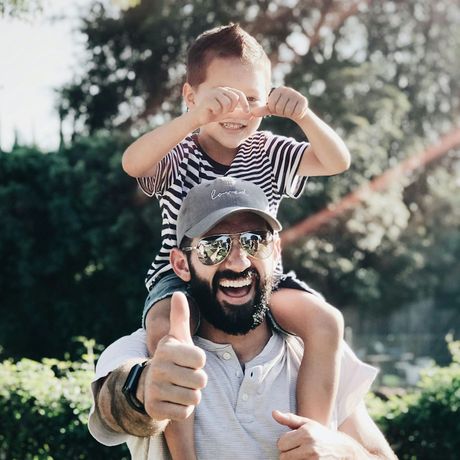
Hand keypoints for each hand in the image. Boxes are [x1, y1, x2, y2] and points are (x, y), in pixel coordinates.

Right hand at [143, 292, 207, 420]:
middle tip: (184, 376)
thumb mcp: (177, 337)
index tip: (188, 360)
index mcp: (166, 349)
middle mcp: (157, 368)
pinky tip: (173, 400)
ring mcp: (154, 389)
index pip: (201, 359)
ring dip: (191, 395)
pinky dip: (184, 409)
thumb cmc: (174, 358)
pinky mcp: (155, 409)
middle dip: (197, 380)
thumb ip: (181, 316)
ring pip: (194, 397)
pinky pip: (185, 413)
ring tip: (179, 388)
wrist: (152, 385)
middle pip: (200, 380)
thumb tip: (178, 293)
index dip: (199, 361)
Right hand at [192, 86, 250, 125]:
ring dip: (223, 111)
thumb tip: (252, 115)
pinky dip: (217, 112)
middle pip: (235, 98)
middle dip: (232, 109)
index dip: (245, 103)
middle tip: (225, 112)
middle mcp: (220, 89)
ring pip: (227, 103)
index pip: (240, 94)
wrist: (199, 118)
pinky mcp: (207, 99)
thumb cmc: (214, 114)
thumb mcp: (229, 114)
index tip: (247, 112)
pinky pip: (219, 107)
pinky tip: (211, 111)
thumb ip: (240, 114)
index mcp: (226, 91)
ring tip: (217, 111)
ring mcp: (213, 93)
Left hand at [251, 86, 308, 121]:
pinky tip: (297, 110)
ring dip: (289, 114)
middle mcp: (287, 89)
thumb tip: (252, 112)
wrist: (298, 111)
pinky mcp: (303, 100)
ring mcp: (296, 94)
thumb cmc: (282, 109)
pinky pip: (296, 112)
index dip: (274, 110)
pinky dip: (296, 115)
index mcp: (278, 90)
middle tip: (285, 109)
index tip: (278, 108)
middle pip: (279, 108)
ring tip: (291, 110)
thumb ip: (262, 110)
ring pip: (288, 111)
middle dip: (281, 112)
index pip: (271, 105)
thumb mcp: (271, 109)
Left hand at [273, 410, 349, 458]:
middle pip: (283, 457)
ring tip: (301, 454)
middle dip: (287, 453)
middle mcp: (309, 447)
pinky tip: (305, 459)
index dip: (284, 442)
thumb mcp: (307, 423)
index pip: (280, 443)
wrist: (343, 449)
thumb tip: (273, 413)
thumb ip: (289, 419)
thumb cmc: (321, 434)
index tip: (291, 441)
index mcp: (305, 433)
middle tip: (296, 449)